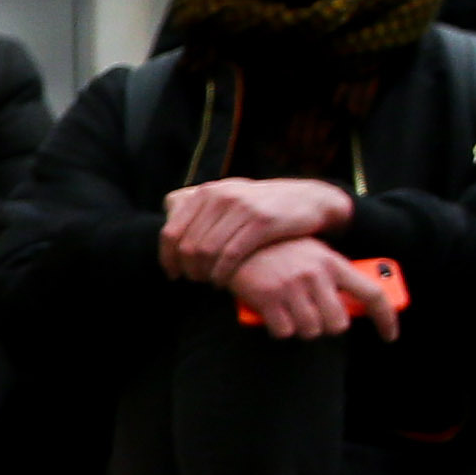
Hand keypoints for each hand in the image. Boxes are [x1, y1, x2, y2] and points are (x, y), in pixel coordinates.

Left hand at [158, 175, 351, 280]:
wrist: (308, 200)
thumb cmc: (261, 206)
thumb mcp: (229, 197)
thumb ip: (200, 205)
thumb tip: (166, 209)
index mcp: (206, 192)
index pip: (172, 232)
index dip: (168, 258)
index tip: (173, 274)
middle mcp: (220, 196)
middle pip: (187, 245)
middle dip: (188, 269)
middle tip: (195, 280)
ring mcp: (242, 208)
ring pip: (206, 251)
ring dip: (204, 273)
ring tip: (210, 282)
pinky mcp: (262, 222)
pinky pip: (231, 255)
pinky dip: (222, 273)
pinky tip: (223, 281)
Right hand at [224, 242, 401, 340]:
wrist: (237, 244)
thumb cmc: (279, 253)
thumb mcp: (313, 256)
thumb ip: (333, 278)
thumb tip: (351, 308)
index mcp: (334, 263)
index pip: (373, 294)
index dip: (385, 319)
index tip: (390, 337)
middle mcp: (316, 275)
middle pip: (337, 324)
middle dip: (326, 326)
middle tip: (313, 316)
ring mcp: (292, 286)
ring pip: (310, 331)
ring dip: (301, 329)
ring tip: (290, 313)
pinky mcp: (268, 298)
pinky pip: (284, 331)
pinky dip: (279, 329)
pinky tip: (272, 314)